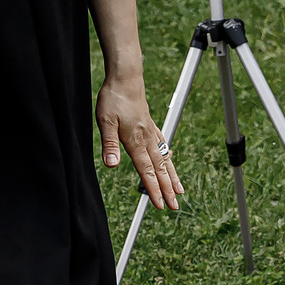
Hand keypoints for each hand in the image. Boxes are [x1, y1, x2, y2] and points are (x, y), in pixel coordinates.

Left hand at [97, 75, 181, 210]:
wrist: (126, 78)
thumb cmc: (113, 98)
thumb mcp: (105, 121)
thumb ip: (109, 144)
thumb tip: (112, 165)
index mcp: (135, 140)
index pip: (146, 170)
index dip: (153, 189)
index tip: (160, 204)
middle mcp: (147, 139)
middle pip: (160, 169)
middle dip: (167, 189)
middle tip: (175, 207)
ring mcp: (150, 132)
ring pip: (164, 159)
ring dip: (172, 176)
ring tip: (180, 191)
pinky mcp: (150, 126)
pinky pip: (163, 146)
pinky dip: (168, 158)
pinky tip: (170, 162)